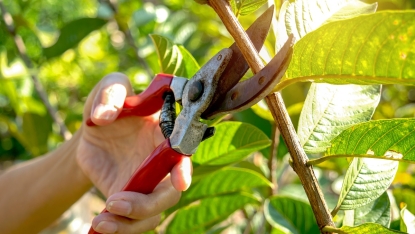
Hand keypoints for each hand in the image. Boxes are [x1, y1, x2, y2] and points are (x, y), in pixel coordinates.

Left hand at [76, 73, 191, 232]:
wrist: (90, 131)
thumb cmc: (109, 104)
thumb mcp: (109, 88)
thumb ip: (110, 93)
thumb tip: (103, 116)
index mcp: (164, 135)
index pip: (182, 153)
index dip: (184, 169)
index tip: (180, 182)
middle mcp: (161, 163)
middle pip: (170, 193)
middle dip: (148, 204)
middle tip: (115, 201)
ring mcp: (146, 183)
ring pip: (153, 213)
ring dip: (130, 223)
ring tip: (102, 220)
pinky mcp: (129, 198)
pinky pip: (132, 221)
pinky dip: (118, 227)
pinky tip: (98, 222)